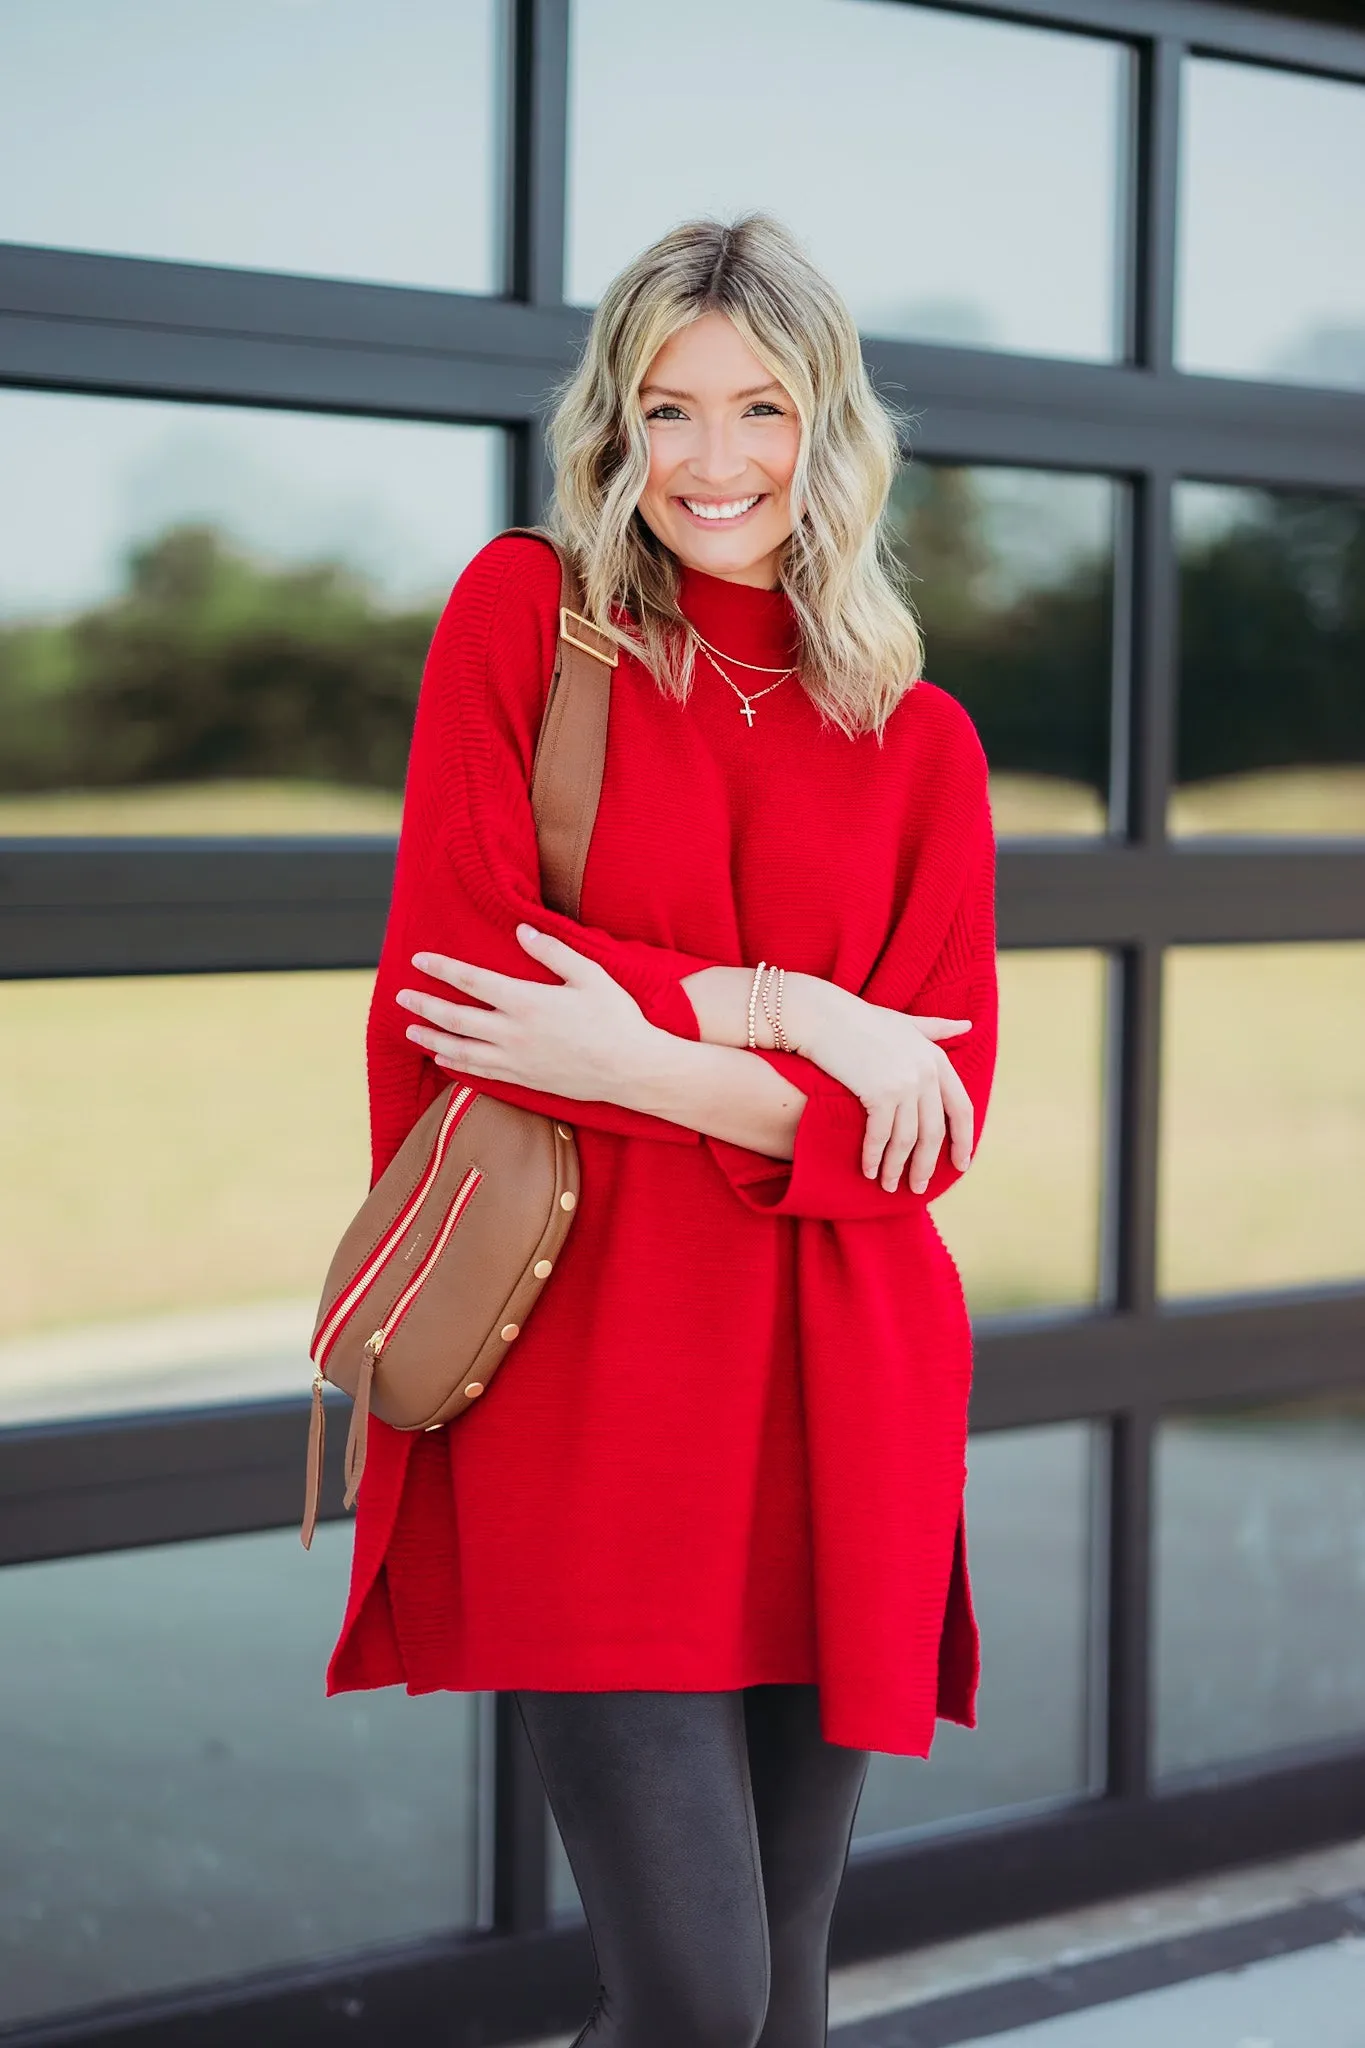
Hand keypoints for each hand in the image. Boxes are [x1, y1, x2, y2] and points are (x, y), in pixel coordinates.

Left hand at [396, 925, 659, 1100]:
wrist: (632, 1070)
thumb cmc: (616, 1018)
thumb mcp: (590, 975)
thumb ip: (553, 951)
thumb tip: (521, 930)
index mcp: (527, 1001)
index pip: (472, 980)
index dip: (442, 969)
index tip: (419, 960)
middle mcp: (514, 1033)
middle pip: (456, 1017)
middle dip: (425, 1005)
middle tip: (401, 996)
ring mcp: (516, 1060)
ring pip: (461, 1049)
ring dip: (432, 1038)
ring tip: (410, 1031)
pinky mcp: (524, 1080)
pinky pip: (480, 1073)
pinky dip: (457, 1064)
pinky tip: (443, 1059)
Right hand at [794, 982, 974, 1193]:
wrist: (823, 1017)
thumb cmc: (860, 1019)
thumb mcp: (906, 1022)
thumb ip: (936, 1028)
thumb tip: (968, 1025)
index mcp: (937, 1059)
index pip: (961, 1109)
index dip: (963, 1141)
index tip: (960, 1165)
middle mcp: (927, 1073)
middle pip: (934, 1132)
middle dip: (926, 1165)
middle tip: (918, 1188)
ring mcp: (905, 1083)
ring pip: (907, 1140)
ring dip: (897, 1167)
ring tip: (888, 1185)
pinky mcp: (879, 1093)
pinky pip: (880, 1136)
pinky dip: (873, 1156)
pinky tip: (867, 1170)